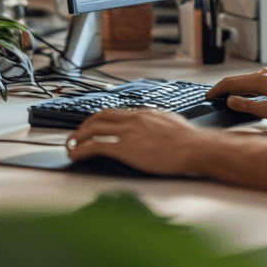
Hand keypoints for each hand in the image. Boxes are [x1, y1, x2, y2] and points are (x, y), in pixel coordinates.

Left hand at [66, 109, 209, 175]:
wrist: (196, 148)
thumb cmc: (189, 141)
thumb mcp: (171, 124)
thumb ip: (158, 124)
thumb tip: (155, 128)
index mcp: (144, 114)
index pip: (115, 112)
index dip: (99, 119)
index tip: (92, 126)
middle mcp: (132, 119)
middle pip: (100, 116)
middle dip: (84, 126)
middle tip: (76, 134)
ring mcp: (128, 132)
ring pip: (93, 129)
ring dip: (77, 137)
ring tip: (70, 145)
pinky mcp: (125, 148)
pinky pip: (95, 146)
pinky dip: (80, 149)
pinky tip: (75, 155)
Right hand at [207, 67, 266, 124]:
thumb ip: (248, 106)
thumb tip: (230, 100)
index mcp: (261, 80)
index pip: (231, 82)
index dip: (217, 90)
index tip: (208, 97)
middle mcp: (265, 74)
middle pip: (237, 80)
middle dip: (223, 89)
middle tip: (213, 98)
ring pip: (246, 81)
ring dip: (234, 89)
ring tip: (225, 99)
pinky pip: (255, 82)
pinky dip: (245, 89)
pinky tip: (246, 97)